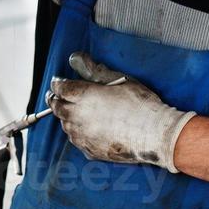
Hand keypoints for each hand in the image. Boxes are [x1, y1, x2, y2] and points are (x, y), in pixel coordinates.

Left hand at [46, 52, 193, 171]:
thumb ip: (93, 69)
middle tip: (57, 96)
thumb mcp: (118, 79)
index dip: (57, 83)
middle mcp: (77, 117)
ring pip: (65, 125)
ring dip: (66, 117)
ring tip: (73, 112)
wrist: (153, 134)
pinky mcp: (89, 150)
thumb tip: (76, 58)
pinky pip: (77, 140)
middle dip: (55, 100)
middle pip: (56, 107)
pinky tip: (87, 129)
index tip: (58, 82)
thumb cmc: (139, 105)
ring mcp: (82, 136)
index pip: (59, 88)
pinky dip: (78, 133)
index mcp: (82, 96)